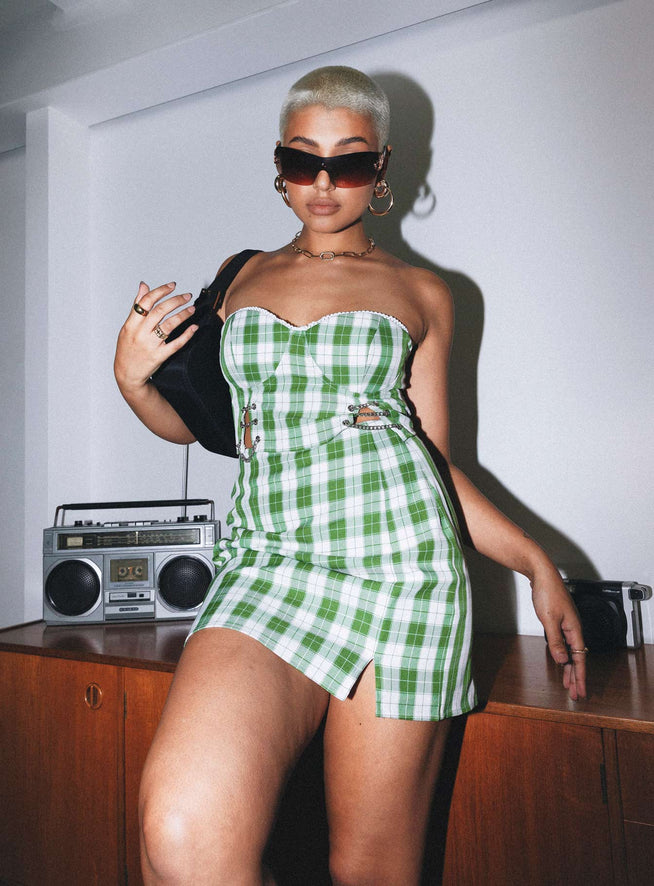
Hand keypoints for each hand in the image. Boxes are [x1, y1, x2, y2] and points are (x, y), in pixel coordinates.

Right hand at [114, 281, 197, 394]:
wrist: (127, 374)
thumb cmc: (127, 348)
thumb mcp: (128, 327)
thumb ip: (137, 306)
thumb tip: (143, 285)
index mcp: (131, 324)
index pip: (146, 302)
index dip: (160, 291)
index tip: (172, 285)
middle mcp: (140, 334)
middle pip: (160, 311)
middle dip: (176, 300)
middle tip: (187, 296)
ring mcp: (150, 345)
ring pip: (169, 325)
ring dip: (183, 315)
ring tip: (192, 308)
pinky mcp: (160, 356)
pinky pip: (176, 344)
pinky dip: (186, 335)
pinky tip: (193, 327)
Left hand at [531, 567, 587, 700]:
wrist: (542, 575)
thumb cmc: (547, 593)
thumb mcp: (549, 620)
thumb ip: (555, 641)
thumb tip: (562, 660)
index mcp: (575, 629)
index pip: (580, 658)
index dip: (579, 676)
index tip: (580, 691)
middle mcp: (573, 628)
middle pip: (577, 658)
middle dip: (576, 677)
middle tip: (576, 694)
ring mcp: (567, 625)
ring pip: (570, 652)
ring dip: (570, 668)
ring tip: (569, 684)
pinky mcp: (559, 621)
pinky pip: (564, 644)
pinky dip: (564, 655)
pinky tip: (562, 662)